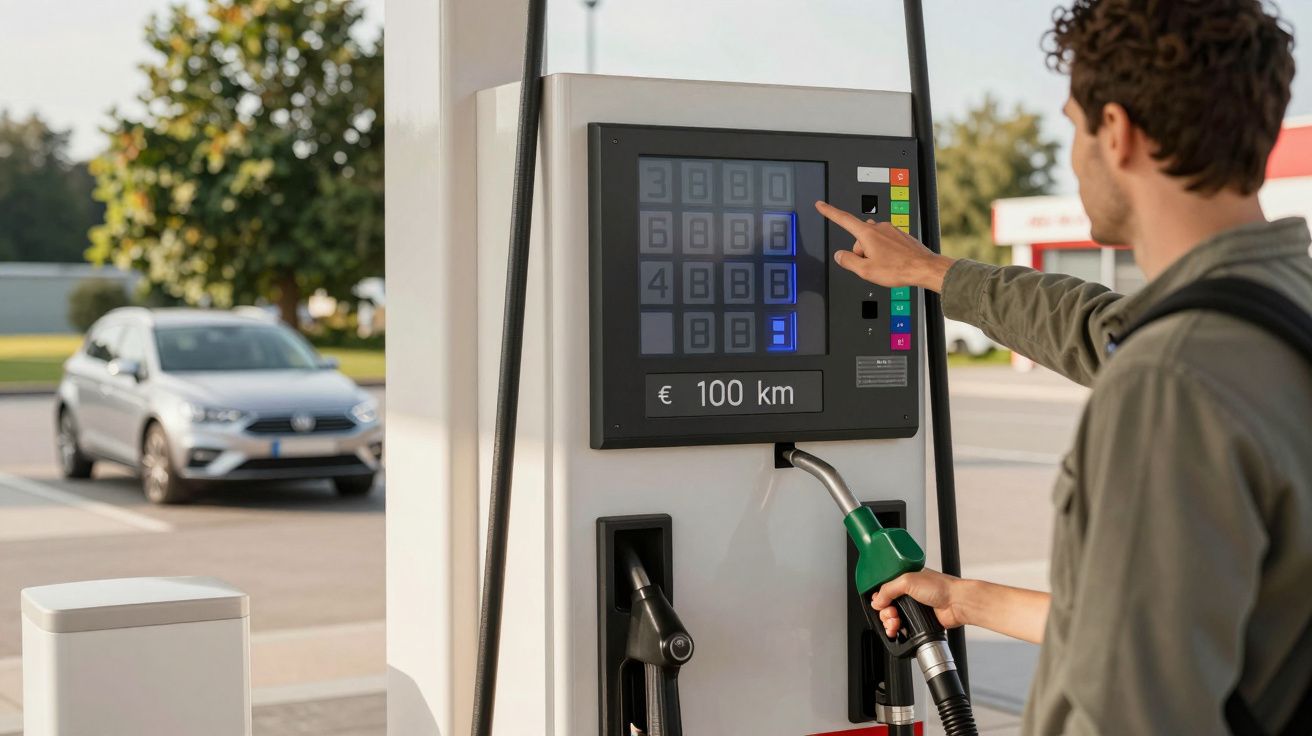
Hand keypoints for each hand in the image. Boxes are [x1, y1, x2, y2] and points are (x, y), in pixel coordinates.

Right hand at [814, 200, 954, 291]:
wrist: (923, 267)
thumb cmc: (898, 268)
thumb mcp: (866, 270)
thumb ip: (848, 261)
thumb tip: (840, 255)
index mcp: (868, 234)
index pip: (843, 219)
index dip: (830, 212)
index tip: (821, 205)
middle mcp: (879, 228)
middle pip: (859, 238)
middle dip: (861, 251)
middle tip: (872, 266)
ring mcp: (891, 230)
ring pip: (873, 241)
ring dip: (874, 252)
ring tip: (886, 266)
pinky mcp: (900, 235)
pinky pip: (885, 243)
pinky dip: (886, 252)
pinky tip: (894, 262)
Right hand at [870, 569, 969, 637]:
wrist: (957, 604)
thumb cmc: (941, 587)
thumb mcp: (908, 581)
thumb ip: (888, 589)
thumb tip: (876, 601)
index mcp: (904, 578)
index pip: (884, 588)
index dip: (879, 597)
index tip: (880, 603)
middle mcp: (908, 592)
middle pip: (886, 604)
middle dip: (884, 612)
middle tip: (891, 613)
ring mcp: (913, 607)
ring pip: (892, 617)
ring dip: (889, 622)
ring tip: (895, 623)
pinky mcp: (918, 620)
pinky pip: (902, 627)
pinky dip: (896, 630)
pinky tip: (896, 631)